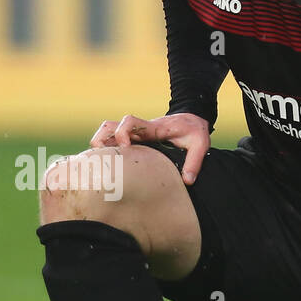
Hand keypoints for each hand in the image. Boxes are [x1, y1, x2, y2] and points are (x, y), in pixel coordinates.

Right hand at [89, 113, 210, 184]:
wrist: (191, 119)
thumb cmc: (193, 130)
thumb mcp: (200, 144)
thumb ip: (194, 162)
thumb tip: (187, 181)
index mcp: (152, 128)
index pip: (129, 122)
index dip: (122, 133)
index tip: (125, 149)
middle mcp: (138, 130)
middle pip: (109, 126)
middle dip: (101, 141)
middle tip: (105, 161)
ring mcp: (133, 135)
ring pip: (106, 133)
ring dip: (99, 146)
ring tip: (102, 166)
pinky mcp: (133, 142)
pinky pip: (112, 143)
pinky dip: (105, 152)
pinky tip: (108, 169)